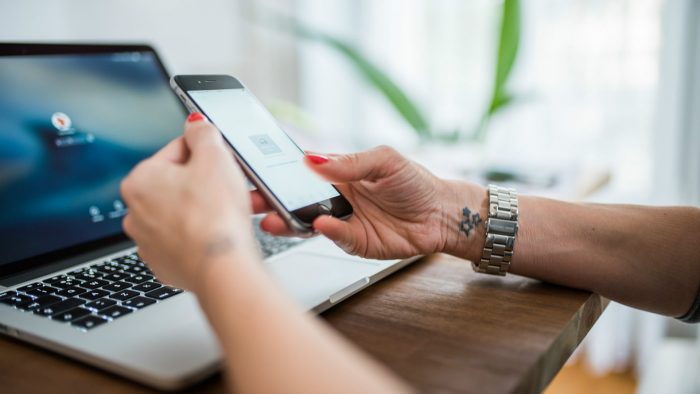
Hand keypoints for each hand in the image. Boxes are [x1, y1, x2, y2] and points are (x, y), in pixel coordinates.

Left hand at [121, 113, 259, 291]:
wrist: (222, 268)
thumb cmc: (215, 215)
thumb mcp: (215, 157)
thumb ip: (203, 133)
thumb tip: (195, 124)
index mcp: (139, 181)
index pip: (176, 152)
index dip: (206, 154)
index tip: (222, 162)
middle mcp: (136, 212)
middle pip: (179, 184)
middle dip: (208, 184)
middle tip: (232, 187)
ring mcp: (150, 242)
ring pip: (185, 213)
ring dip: (208, 209)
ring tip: (233, 212)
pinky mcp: (167, 265)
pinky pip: (188, 241)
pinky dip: (204, 236)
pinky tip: (220, 234)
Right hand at [255, 145, 485, 259]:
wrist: (443, 214)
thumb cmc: (416, 183)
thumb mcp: (384, 160)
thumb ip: (349, 162)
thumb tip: (314, 160)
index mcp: (339, 174)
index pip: (301, 173)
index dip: (279, 173)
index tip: (256, 171)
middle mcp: (336, 198)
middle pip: (296, 201)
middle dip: (270, 201)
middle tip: (250, 201)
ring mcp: (344, 221)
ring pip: (308, 223)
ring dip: (289, 222)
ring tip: (272, 219)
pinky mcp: (356, 243)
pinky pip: (336, 237)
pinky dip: (327, 231)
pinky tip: (319, 224)